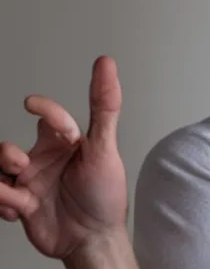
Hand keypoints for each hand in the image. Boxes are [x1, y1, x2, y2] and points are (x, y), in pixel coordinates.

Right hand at [0, 56, 127, 260]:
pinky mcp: (21, 204)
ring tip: (17, 192)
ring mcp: (32, 181)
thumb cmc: (105, 192)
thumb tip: (106, 64)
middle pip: (10, 146)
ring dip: (0, 179)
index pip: (50, 117)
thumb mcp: (104, 147)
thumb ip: (104, 107)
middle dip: (7, 153)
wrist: (94, 238)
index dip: (45, 110)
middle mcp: (47, 159)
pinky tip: (18, 211)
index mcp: (67, 142)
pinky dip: (1, 202)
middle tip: (21, 164)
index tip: (31, 104)